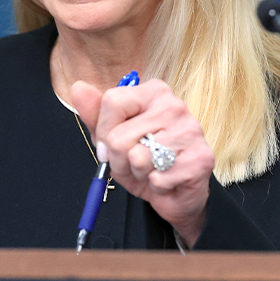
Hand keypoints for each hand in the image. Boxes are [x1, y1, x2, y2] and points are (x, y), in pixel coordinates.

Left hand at [71, 79, 214, 245]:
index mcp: (154, 92)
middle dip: (119, 159)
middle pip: (119, 136)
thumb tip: (78, 88)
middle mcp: (175, 105)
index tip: (112, 143)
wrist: (176, 192)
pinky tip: (166, 180)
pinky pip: (158, 177)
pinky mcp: (200, 158)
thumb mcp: (114, 137)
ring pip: (137, 158)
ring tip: (151, 170)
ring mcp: (190, 131)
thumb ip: (95, 114)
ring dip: (138, 173)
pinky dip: (156, 186)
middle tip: (135, 163)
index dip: (104, 131)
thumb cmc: (145, 161)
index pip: (112, 101)